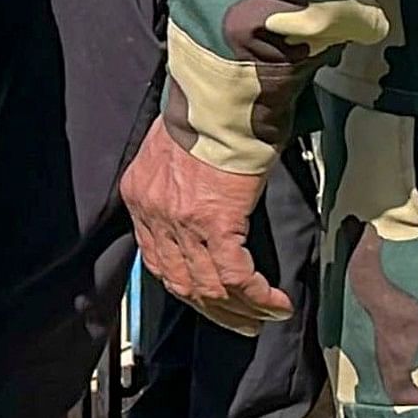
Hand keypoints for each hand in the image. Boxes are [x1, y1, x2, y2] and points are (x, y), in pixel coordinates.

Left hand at [120, 123, 288, 332]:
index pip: (156, 259)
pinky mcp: (215, 222)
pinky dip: (257, 296)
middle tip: (241, 323)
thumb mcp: (175, 150)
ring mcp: (182, 222)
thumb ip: (179, 183)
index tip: (208, 299)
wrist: (220, 93)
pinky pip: (234, 276)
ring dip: (239, 310)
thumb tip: (202, 203)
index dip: (185, 285)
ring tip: (264, 318)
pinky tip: (276, 304)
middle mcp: (154, 213)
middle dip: (213, 309)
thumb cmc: (207, 112)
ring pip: (208, 287)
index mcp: (140, 196)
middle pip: (179, 281)